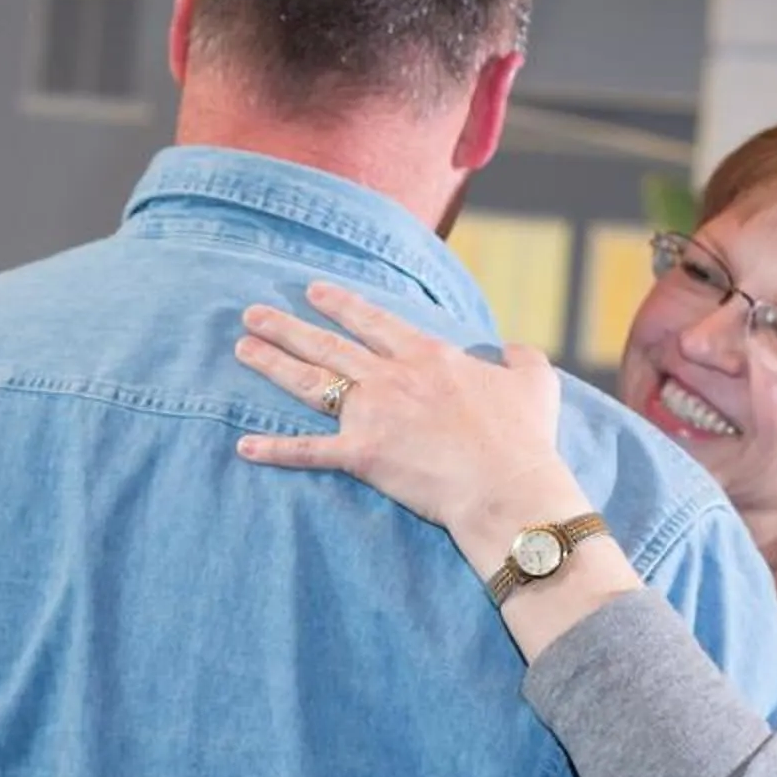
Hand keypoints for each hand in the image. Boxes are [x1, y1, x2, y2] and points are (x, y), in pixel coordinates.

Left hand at [234, 281, 579, 543]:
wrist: (507, 487)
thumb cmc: (525, 438)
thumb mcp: (535, 382)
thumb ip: (520, 358)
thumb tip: (513, 350)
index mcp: (427, 356)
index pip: (374, 322)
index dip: (341, 304)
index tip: (313, 289)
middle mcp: (392, 377)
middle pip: (329, 345)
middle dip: (288, 326)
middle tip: (253, 313)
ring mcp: (372, 415)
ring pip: (311, 383)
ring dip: (273, 364)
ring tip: (242, 348)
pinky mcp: (362, 455)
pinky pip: (309, 451)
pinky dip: (274, 450)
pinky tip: (244, 446)